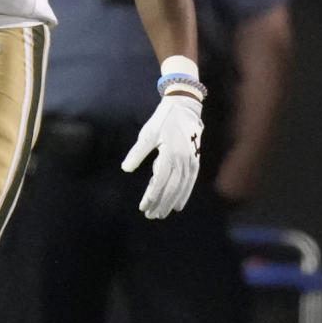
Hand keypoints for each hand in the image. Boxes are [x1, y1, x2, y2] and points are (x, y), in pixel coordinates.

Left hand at [121, 94, 203, 218]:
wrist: (184, 107)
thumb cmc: (162, 120)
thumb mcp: (147, 134)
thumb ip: (137, 153)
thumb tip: (126, 168)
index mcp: (169, 154)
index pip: (159, 182)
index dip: (151, 196)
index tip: (143, 207)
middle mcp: (182, 161)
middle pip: (171, 188)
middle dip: (161, 203)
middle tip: (151, 215)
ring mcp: (191, 162)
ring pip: (181, 188)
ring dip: (171, 202)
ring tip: (162, 213)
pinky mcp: (195, 161)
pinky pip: (190, 182)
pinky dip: (184, 194)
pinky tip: (178, 204)